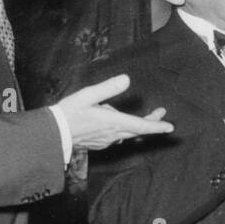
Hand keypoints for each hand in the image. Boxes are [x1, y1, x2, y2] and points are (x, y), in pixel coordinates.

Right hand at [55, 74, 172, 149]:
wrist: (54, 133)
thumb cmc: (70, 112)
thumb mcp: (88, 95)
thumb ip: (108, 88)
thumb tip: (126, 79)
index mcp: (113, 122)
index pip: (141, 126)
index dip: (157, 126)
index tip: (170, 127)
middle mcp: (113, 134)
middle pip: (138, 130)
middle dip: (151, 122)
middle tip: (161, 112)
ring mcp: (107, 141)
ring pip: (127, 133)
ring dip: (133, 124)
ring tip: (129, 113)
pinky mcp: (101, 144)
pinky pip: (116, 136)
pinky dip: (120, 128)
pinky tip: (111, 122)